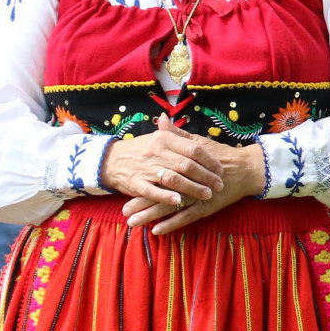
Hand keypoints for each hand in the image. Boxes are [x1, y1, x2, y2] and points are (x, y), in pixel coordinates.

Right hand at [100, 115, 223, 207]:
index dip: (210, 160)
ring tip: (207, 194)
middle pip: (187, 165)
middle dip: (206, 177)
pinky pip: (153, 191)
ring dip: (193, 188)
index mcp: (164, 139)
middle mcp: (156, 152)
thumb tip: (200, 128)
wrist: (109, 160)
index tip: (220, 169)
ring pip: (174, 178)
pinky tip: (179, 202)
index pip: (194, 149)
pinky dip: (167, 196)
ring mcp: (146, 168)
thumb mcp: (158, 137)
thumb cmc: (141, 149)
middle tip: (219, 185)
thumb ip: (177, 134)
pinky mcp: (136, 184)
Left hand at [123, 120, 266, 234]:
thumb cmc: (221, 156)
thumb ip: (178, 135)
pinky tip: (157, 231)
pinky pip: (186, 217)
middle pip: (160, 192)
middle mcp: (188, 180)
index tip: (123, 184)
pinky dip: (172, 224)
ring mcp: (197, 195)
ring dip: (150, 216)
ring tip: (133, 223)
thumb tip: (162, 120)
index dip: (141, 179)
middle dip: (141, 202)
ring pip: (170, 206)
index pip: (158, 172)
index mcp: (184, 163)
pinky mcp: (207, 206)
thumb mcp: (199, 143)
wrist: (246, 169)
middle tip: (123, 211)